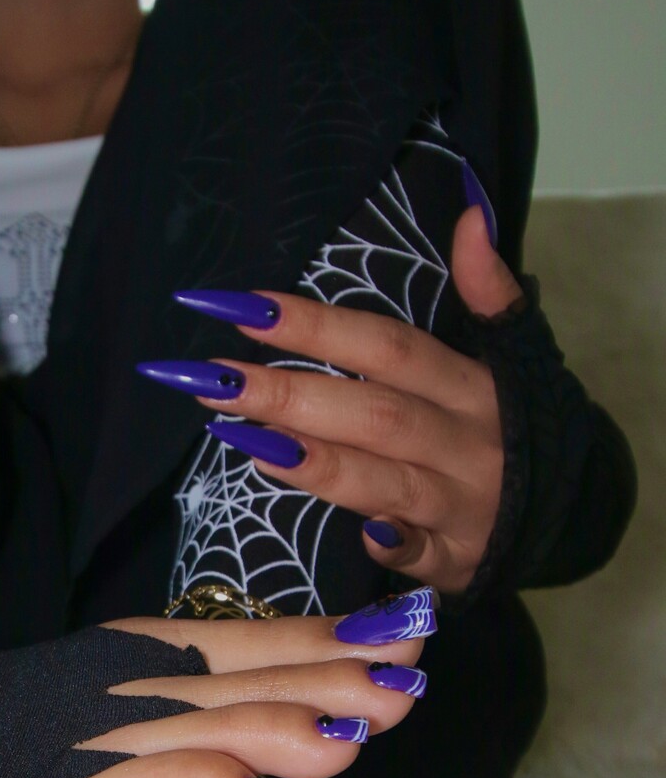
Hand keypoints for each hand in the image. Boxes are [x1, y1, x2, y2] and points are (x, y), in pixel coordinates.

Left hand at [158, 205, 524, 593]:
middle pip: (372, 412)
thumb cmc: (512, 431)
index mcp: (470, 387)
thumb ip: (488, 292)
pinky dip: (394, 547)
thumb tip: (469, 214)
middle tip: (212, 377)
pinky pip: (422, 557)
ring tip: (238, 436)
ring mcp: (459, 506)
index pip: (386, 347)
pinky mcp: (455, 562)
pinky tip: (359, 537)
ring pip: (384, 481)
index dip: (315, 325)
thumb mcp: (516, 358)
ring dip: (313, 462)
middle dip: (288, 393)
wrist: (564, 518)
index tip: (241, 306)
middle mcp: (464, 443)